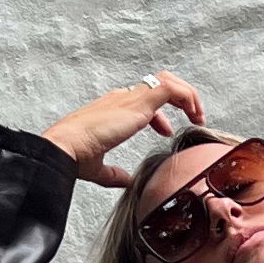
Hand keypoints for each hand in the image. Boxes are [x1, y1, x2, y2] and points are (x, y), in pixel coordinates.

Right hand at [42, 73, 206, 185]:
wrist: (64, 146)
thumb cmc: (74, 156)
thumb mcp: (99, 168)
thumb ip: (114, 174)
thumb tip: (127, 181)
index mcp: (112, 108)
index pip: (141, 99)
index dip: (158, 115)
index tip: (166, 132)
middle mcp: (122, 97)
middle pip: (157, 83)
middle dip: (179, 97)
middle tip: (192, 117)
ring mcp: (130, 97)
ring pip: (167, 81)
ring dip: (188, 96)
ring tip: (198, 116)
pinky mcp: (137, 103)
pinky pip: (170, 89)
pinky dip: (187, 98)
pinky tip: (194, 115)